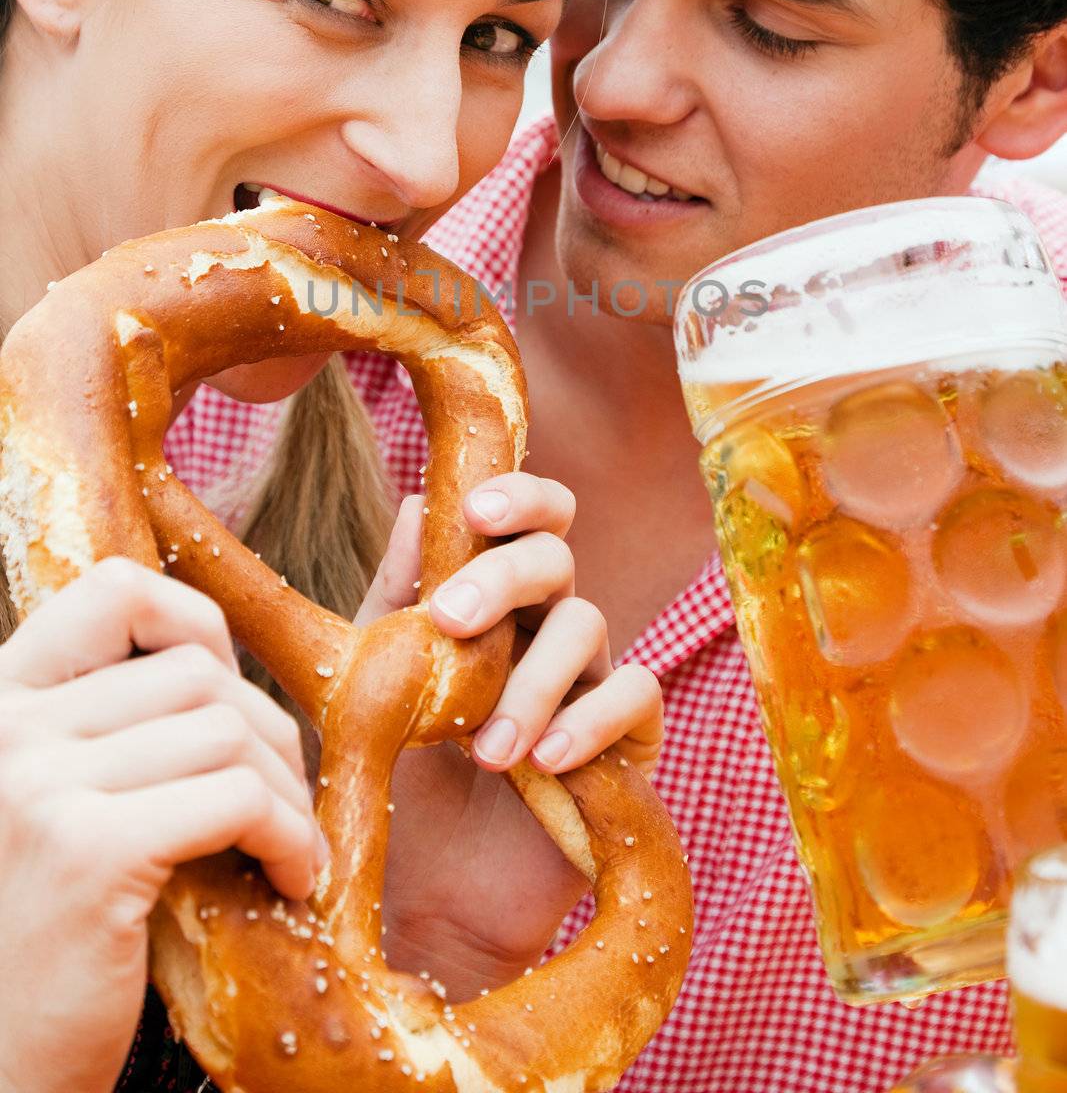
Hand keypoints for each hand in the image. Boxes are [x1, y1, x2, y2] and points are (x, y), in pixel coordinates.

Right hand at [0, 558, 322, 1092]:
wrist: (2, 1066)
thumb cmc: (44, 943)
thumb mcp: (57, 808)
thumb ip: (106, 733)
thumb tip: (221, 669)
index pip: (112, 590)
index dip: (193, 621)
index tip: (229, 688)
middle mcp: (6, 728)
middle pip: (196, 672)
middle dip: (266, 733)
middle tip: (280, 802)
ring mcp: (38, 786)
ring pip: (227, 730)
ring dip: (285, 791)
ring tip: (285, 847)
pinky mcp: (89, 852)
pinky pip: (239, 799)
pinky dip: (288, 837)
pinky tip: (289, 881)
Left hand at [353, 476, 662, 1001]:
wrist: (425, 898)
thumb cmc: (398, 779)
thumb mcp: (380, 680)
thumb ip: (396, 595)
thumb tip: (416, 502)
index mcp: (492, 601)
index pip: (528, 520)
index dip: (519, 496)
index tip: (476, 510)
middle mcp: (545, 628)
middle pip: (556, 556)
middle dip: (504, 577)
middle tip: (450, 619)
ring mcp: (589, 681)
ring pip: (588, 624)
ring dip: (533, 678)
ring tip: (484, 748)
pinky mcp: (627, 744)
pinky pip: (636, 695)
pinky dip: (592, 718)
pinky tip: (548, 758)